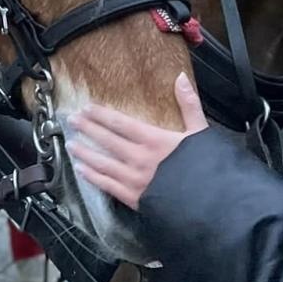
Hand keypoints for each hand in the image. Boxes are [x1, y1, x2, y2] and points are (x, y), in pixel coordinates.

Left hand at [67, 75, 206, 210]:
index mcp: (154, 140)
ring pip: (102, 163)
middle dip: (87, 128)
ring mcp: (134, 179)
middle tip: (72, 120)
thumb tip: (182, 78)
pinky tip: (82, 170)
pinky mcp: (133, 198)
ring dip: (85, 152)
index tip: (87, 108)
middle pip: (107, 140)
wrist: (211, 203)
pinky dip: (92, 177)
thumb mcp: (201, 132)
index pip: (120, 123)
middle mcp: (139, 158)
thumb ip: (189, 104)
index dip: (101, 115)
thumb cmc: (207, 167)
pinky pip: (107, 185)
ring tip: (71, 144)